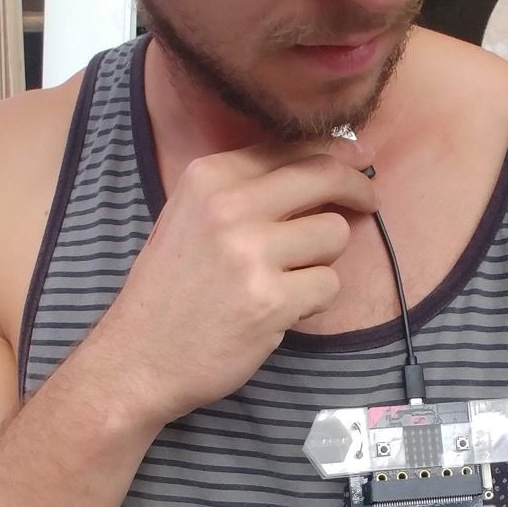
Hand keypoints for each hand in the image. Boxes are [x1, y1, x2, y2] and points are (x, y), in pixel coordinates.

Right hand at [74, 139, 377, 432]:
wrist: (138, 358)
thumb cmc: (169, 293)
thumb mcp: (189, 218)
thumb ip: (244, 191)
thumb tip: (318, 168)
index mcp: (208, 178)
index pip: (291, 149)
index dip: (337, 152)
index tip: (360, 159)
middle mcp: (229, 207)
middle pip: (325, 177)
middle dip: (357, 189)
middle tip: (369, 202)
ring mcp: (251, 253)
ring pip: (334, 235)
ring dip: (323, 260)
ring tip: (288, 280)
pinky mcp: (271, 300)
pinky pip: (329, 286)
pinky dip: (314, 301)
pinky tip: (282, 310)